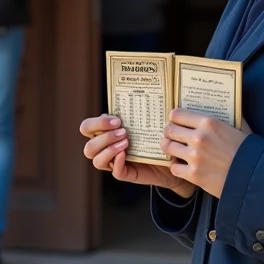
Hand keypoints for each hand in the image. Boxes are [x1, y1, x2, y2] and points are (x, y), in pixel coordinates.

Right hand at [80, 115, 195, 197]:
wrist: (175, 156)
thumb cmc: (159, 133)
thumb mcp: (147, 120)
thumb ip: (139, 109)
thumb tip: (142, 89)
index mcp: (107, 132)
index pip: (87, 127)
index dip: (97, 123)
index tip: (117, 120)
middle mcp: (106, 148)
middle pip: (88, 146)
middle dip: (103, 137)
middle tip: (123, 131)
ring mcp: (115, 162)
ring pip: (96, 160)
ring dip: (108, 149)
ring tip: (126, 142)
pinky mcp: (127, 174)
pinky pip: (115, 172)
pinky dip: (118, 162)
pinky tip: (126, 154)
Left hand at [162, 108, 248, 198]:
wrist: (255, 177)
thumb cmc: (250, 152)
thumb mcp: (241, 128)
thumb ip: (232, 116)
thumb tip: (231, 106)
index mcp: (209, 123)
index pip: (178, 114)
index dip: (174, 118)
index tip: (175, 121)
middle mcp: (199, 137)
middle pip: (170, 130)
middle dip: (169, 132)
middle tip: (172, 135)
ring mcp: (194, 157)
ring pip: (168, 147)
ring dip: (169, 148)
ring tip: (174, 150)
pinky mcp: (194, 175)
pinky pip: (174, 168)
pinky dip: (176, 168)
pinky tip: (182, 167)